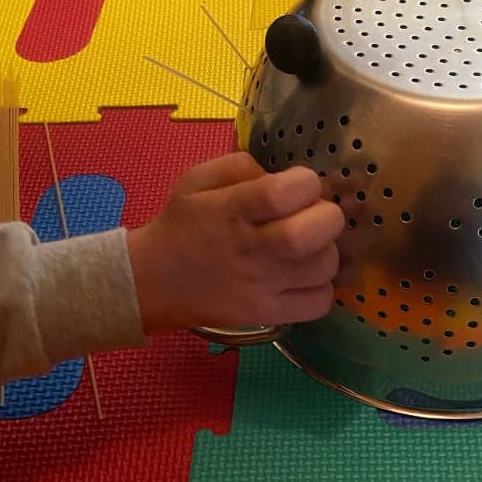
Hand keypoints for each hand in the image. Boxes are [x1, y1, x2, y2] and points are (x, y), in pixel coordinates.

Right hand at [126, 152, 344, 334]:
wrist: (155, 281)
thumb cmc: (183, 225)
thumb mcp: (197, 179)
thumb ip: (242, 167)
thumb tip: (284, 177)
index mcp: (232, 210)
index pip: (284, 193)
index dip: (305, 183)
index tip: (299, 185)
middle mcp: (251, 249)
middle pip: (313, 233)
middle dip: (327, 217)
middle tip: (314, 217)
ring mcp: (263, 286)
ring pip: (324, 268)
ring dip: (326, 252)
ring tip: (309, 248)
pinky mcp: (270, 314)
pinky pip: (320, 303)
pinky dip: (323, 288)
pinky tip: (306, 277)